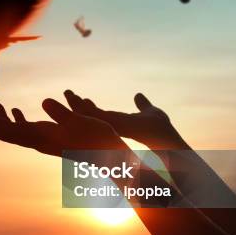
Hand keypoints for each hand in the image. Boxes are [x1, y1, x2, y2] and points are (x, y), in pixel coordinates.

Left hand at [0, 99, 128, 156]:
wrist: (109, 158)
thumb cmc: (97, 139)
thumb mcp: (81, 122)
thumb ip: (61, 113)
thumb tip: (44, 101)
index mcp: (40, 137)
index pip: (6, 131)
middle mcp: (38, 142)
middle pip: (5, 133)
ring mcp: (43, 142)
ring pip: (15, 132)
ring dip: (2, 120)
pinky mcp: (51, 140)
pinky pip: (27, 131)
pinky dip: (17, 121)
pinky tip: (16, 112)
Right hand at [63, 90, 188, 149]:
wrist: (168, 141)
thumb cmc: (162, 131)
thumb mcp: (150, 112)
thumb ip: (143, 105)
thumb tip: (138, 95)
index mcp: (119, 124)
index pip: (100, 114)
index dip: (89, 107)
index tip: (81, 98)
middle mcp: (113, 128)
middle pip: (91, 115)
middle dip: (78, 105)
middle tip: (68, 93)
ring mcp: (113, 128)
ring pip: (90, 115)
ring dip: (78, 105)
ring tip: (69, 93)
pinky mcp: (116, 126)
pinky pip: (98, 116)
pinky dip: (87, 108)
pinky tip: (81, 100)